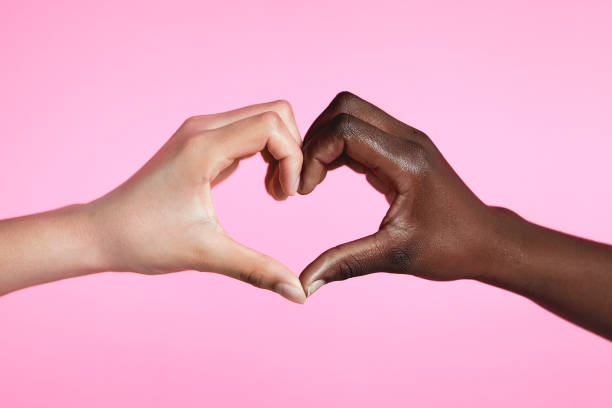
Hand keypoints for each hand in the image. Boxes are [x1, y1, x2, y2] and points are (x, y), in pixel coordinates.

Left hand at [87, 101, 305, 302]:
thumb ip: (258, 270)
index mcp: (204, 146)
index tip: (286, 196)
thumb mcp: (207, 254)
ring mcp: (201, 132)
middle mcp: (204, 128)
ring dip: (281, 152)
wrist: (102, 232)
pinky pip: (249, 132)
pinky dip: (267, 154)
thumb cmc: (145, 240)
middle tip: (285, 192)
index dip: (292, 158)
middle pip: (274, 112)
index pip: (271, 124)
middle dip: (292, 151)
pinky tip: (263, 186)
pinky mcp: (202, 143)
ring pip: (264, 119)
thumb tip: (299, 294)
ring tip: (275, 192)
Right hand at [298, 92, 500, 295]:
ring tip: (313, 179)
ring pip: (350, 113)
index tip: (306, 191)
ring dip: (324, 140)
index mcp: (406, 161)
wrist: (485, 240)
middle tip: (305, 179)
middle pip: (344, 107)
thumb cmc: (450, 249)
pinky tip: (330, 176)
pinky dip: (337, 147)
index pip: (345, 130)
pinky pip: (360, 130)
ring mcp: (406, 139)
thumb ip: (345, 263)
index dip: (314, 155)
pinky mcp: (402, 147)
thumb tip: (303, 283)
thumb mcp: (394, 256)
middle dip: (315, 139)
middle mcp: (407, 139)